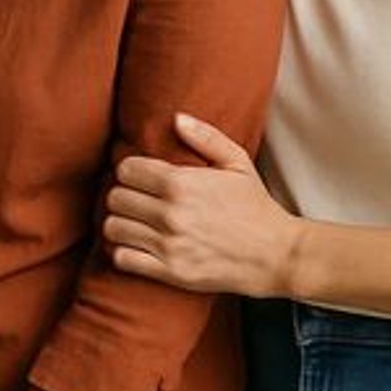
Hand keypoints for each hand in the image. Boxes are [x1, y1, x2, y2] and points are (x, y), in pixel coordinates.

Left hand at [104, 112, 299, 297]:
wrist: (276, 255)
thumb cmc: (256, 207)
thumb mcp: (238, 163)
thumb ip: (206, 137)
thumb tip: (177, 118)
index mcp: (182, 183)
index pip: (126, 170)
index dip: (130, 171)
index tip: (140, 177)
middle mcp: (171, 214)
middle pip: (116, 198)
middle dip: (124, 195)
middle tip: (136, 199)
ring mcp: (169, 244)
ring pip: (114, 227)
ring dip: (120, 222)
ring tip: (133, 221)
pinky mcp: (170, 271)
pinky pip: (123, 259)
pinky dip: (123, 251)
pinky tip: (136, 245)